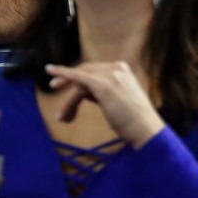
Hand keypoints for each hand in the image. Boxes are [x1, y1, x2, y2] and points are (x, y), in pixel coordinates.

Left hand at [45, 61, 164, 148]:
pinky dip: (63, 74)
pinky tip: (52, 73)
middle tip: (54, 87)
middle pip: (85, 72)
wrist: (145, 129)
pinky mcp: (102, 85)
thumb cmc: (135, 121)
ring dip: (69, 99)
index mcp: (123, 70)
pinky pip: (78, 78)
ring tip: (63, 117)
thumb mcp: (119, 101)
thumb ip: (104, 93)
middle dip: (68, 80)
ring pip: (80, 81)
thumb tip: (86, 93)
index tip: (65, 85)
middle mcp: (117, 68)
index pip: (95, 70)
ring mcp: (110, 75)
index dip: (78, 77)